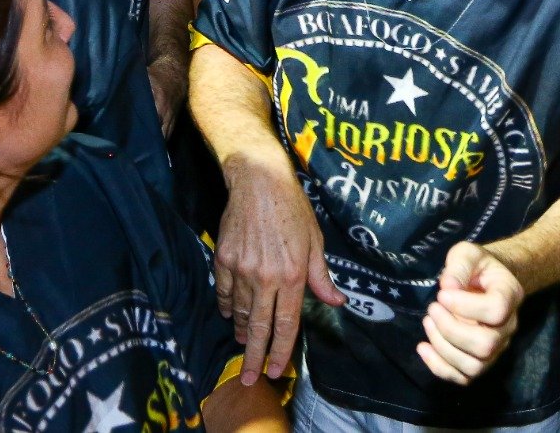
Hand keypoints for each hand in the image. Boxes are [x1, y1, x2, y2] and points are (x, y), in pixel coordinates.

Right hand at [214, 150, 344, 384]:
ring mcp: (241, 269)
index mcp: (291, 276)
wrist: (258, 181)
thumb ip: (321, 277)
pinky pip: (223, 292)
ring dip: (242, 330)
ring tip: (244, 343)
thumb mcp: (315, 242)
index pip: (286, 324)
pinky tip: (229, 314)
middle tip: (249, 378)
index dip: (282, 351)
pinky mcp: (223, 259)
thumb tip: (336, 302)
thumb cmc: (292, 209)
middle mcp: (265, 277)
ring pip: (239, 311)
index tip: (276, 370)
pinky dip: (226, 306)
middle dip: (254, 356)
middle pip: (259, 327)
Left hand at [417, 242, 522, 384]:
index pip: (496, 310)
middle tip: (432, 309)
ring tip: (428, 322)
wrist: (487, 282)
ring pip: (474, 366)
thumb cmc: (478, 267)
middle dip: (451, 330)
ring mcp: (497, 348)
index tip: (442, 295)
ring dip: (443, 348)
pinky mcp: (481, 361)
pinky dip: (439, 367)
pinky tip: (423, 347)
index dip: (465, 306)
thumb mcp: (468, 253)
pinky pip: (464, 378)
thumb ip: (459, 265)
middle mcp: (508, 326)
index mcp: (510, 295)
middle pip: (485, 344)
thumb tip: (447, 286)